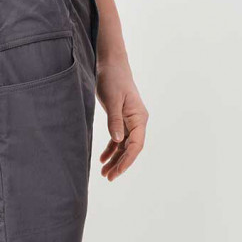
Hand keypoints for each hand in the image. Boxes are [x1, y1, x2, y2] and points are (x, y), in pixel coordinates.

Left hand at [96, 60, 147, 180]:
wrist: (111, 64)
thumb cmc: (113, 79)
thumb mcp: (112, 100)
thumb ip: (114, 121)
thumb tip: (118, 141)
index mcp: (139, 118)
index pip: (136, 145)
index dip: (127, 160)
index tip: (117, 172)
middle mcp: (137, 121)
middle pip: (131, 148)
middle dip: (121, 164)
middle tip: (108, 177)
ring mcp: (129, 121)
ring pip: (124, 146)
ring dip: (115, 159)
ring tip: (104, 173)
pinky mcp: (121, 119)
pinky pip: (118, 139)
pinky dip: (111, 149)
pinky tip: (103, 159)